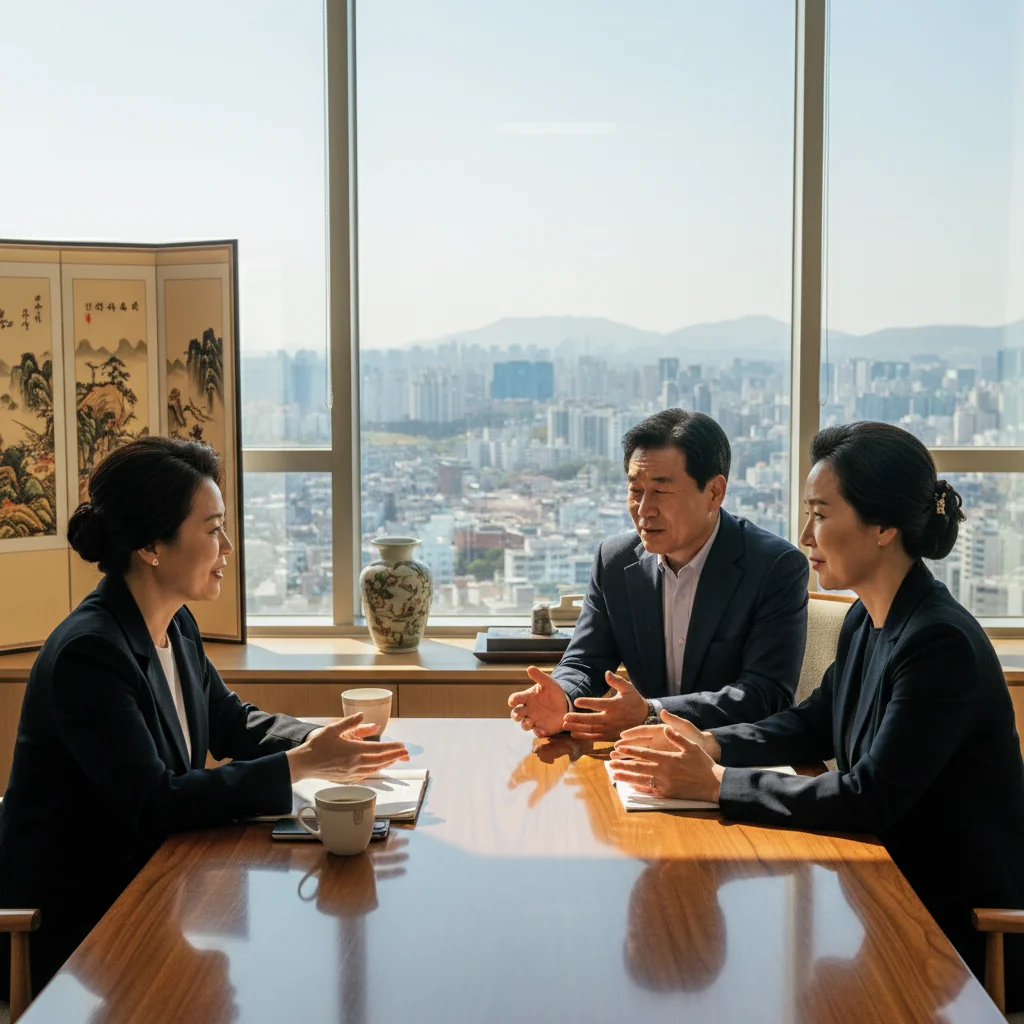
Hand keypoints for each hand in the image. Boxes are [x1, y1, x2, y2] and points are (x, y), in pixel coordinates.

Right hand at [286, 713, 408, 783]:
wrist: (303, 764)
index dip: (393, 748)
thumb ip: (349, 722)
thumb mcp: (332, 729)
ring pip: (375, 769)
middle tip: (406, 753)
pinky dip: (376, 770)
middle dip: (395, 756)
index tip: (403, 746)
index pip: (379, 750)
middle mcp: (355, 763)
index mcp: (353, 751)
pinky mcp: (347, 778)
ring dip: (387, 764)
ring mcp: (351, 773)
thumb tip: (362, 715)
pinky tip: (378, 768)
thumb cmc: (316, 746)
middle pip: (380, 761)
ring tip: (396, 759)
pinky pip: (366, 775)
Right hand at [508, 666, 570, 737]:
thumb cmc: (554, 692)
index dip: (512, 700)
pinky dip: (538, 732)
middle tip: (518, 715)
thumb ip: (539, 677)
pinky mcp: (542, 728)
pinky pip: (537, 732)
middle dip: (515, 715)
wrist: (566, 703)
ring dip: (525, 724)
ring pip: (524, 724)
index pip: (515, 699)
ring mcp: (534, 720)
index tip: (512, 701)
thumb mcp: (548, 683)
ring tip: (530, 722)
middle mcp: (528, 710)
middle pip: (516, 714)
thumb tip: (529, 668)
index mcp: (527, 697)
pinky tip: (542, 731)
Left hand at [561, 671, 647, 740]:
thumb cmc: (634, 701)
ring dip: (577, 728)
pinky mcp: (610, 736)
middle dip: (577, 718)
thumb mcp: (628, 689)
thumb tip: (606, 673)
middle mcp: (611, 719)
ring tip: (565, 725)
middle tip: (565, 716)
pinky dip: (584, 737)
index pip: (599, 704)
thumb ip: (617, 681)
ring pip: (591, 730)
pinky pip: (595, 738)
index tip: (576, 701)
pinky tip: (573, 734)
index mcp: (615, 706)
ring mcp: (610, 729)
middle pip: (592, 720)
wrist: (645, 719)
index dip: (587, 703)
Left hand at [609, 723, 724, 802]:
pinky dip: (639, 788)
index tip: (618, 748)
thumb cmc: (703, 764)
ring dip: (626, 777)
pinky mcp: (668, 794)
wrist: (714, 785)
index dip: (630, 751)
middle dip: (623, 764)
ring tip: (614, 775)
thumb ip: (676, 737)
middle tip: (610, 762)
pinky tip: (630, 786)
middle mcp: (663, 773)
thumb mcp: (691, 746)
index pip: (644, 754)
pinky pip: (650, 791)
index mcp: (668, 759)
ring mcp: (665, 784)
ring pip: (641, 780)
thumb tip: (665, 726)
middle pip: (639, 768)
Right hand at [616, 709, 720, 757]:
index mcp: (661, 731)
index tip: (622, 736)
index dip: (632, 733)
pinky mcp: (661, 760)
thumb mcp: (687, 728)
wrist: (707, 750)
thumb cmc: (697, 738)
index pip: (643, 730)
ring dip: (628, 757)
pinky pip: (647, 763)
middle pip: (638, 743)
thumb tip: (663, 712)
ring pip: (640, 754)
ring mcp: (658, 751)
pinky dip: (638, 766)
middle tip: (614, 750)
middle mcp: (657, 741)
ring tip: (616, 760)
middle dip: (626, 746)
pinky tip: (629, 771)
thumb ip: (675, 722)